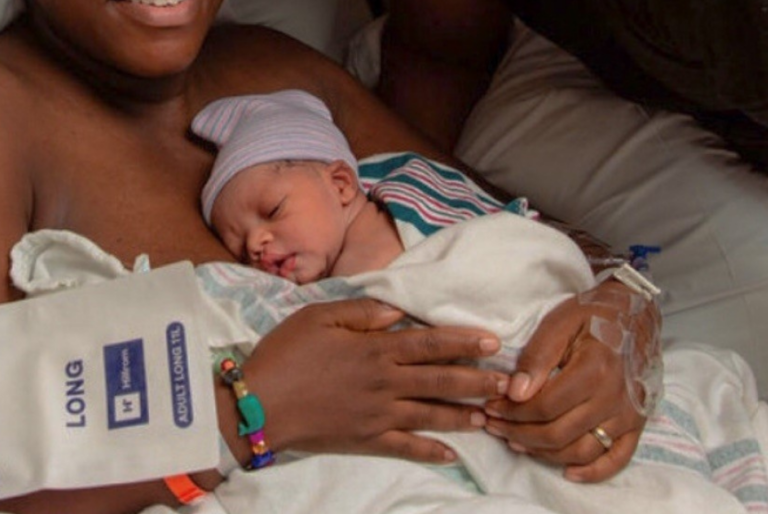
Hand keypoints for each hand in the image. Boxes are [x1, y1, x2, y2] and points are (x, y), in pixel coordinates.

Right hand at [237, 298, 507, 463]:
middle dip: (477, 380)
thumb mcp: (321, 316)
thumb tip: (398, 312)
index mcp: (375, 349)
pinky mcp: (366, 440)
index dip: (463, 341)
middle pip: (440, 380)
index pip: (429, 343)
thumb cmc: (287, 352)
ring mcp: (378, 415)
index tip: (492, 340)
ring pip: (431, 415)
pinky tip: (453, 456)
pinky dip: (431, 451)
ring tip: (491, 416)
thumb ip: (362, 312)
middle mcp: (385, 382)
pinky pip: (406, 448)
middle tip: (509, 383)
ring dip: (463, 415)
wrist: (259, 405)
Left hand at [484, 280, 661, 482]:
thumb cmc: (592, 313)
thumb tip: (515, 392)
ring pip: (581, 451)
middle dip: (520, 433)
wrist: (635, 311)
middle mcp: (613, 398)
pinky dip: (593, 472)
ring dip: (545, 453)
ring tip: (517, 441)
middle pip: (559, 433)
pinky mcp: (638, 423)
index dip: (513, 412)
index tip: (491, 406)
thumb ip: (537, 357)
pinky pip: (617, 459)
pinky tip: (568, 472)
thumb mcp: (559, 322)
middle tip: (495, 425)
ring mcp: (628, 414)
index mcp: (594, 370)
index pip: (545, 407)